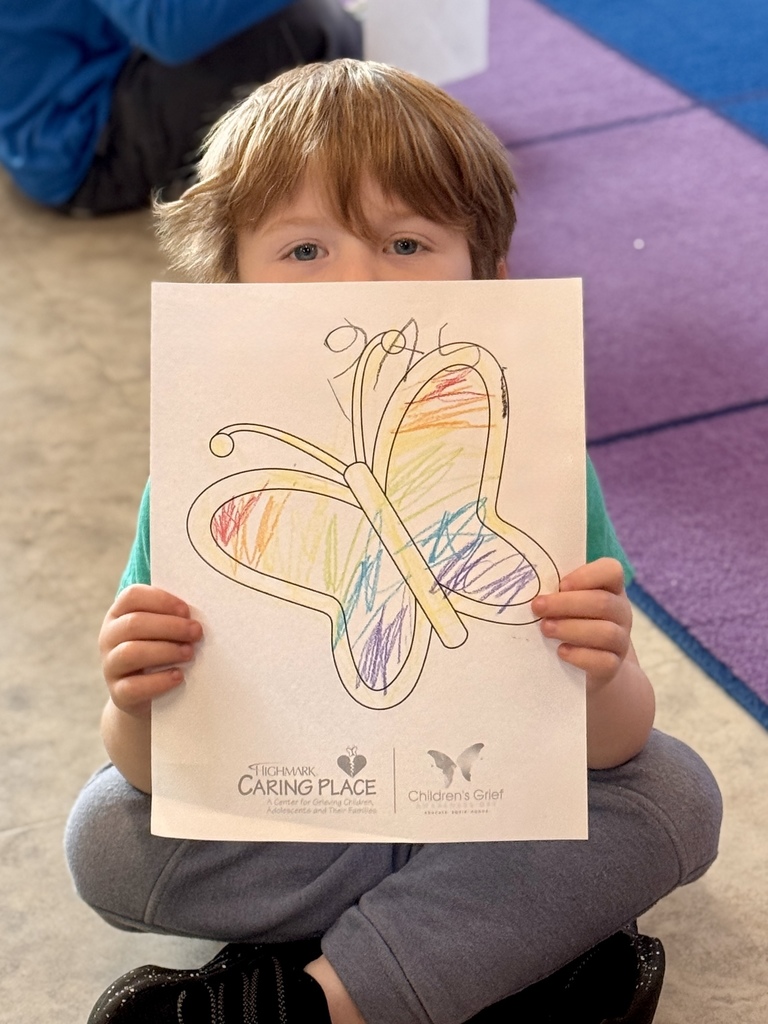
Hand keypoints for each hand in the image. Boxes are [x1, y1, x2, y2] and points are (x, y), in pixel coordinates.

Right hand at [99, 584, 202, 718]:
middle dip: (170, 626)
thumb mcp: (161, 632)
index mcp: (118, 615)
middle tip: (196, 632)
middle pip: (134, 624)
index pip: (132, 596)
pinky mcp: (118, 693)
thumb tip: (194, 616)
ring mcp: (110, 666)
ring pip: (131, 653)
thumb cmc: (159, 653)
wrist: (144, 695)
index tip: (186, 610)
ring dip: (165, 651)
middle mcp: (108, 637)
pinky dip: (159, 681)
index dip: (161, 600)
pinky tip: (178, 676)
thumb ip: (172, 618)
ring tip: (189, 653)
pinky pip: (134, 687)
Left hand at [532, 558, 631, 688]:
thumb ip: (556, 591)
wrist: (590, 663)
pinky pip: (604, 661)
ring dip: (571, 629)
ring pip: (606, 633)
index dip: (586, 576)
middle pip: (603, 602)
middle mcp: (621, 612)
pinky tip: (561, 652)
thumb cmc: (570, 621)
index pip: (611, 571)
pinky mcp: (613, 665)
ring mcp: (620, 640)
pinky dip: (580, 656)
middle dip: (566, 604)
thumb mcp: (566, 602)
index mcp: (610, 588)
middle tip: (537, 607)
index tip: (560, 585)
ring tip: (545, 629)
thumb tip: (526, 584)